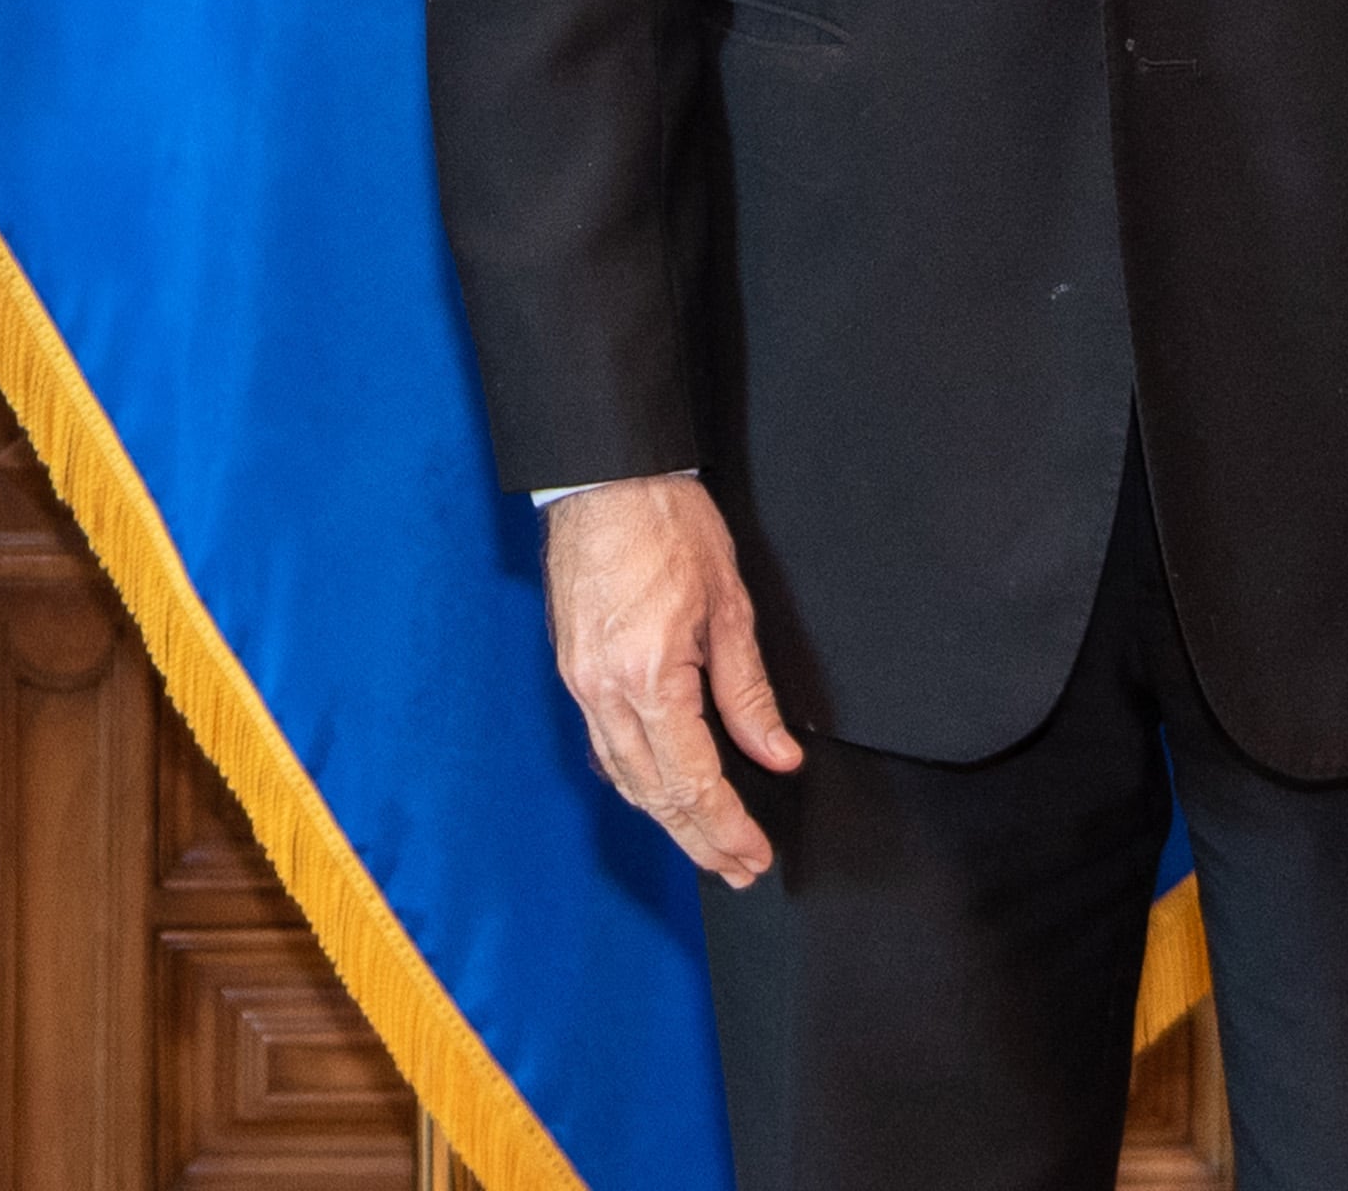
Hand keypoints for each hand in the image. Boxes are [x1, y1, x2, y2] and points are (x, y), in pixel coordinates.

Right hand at [545, 476, 804, 886]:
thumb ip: (749, 691)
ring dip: (666, 818)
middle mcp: (605, 690)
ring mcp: (580, 682)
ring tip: (706, 843)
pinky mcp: (571, 669)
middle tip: (737, 869)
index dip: (727, 827)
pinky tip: (659, 789)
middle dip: (699, 839)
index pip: (693, 781)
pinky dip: (635, 779)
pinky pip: (603, 745)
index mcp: (650, 676)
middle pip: (653, 794)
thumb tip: (775, 753)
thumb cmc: (665, 523)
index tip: (754, 855)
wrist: (604, 477)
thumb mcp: (728, 605)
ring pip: (623, 777)